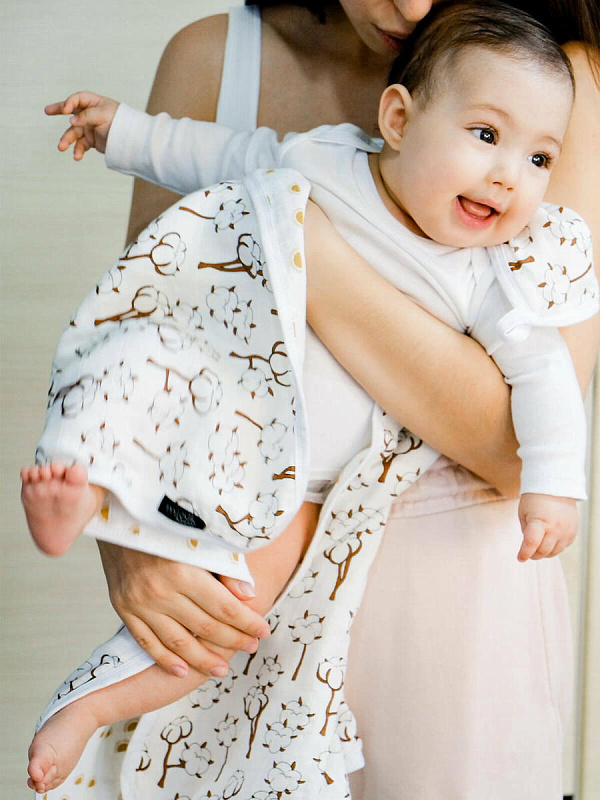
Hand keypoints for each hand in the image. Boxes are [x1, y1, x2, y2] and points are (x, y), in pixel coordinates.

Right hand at [45, 91, 119, 159]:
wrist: (131, 140)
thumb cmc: (120, 122)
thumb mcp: (103, 115)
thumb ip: (86, 116)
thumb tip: (71, 121)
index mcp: (94, 103)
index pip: (78, 99)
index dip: (69, 104)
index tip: (66, 111)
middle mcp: (90, 114)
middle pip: (71, 112)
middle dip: (59, 111)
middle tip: (46, 111)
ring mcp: (90, 128)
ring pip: (74, 132)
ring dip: (67, 140)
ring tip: (61, 147)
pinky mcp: (92, 141)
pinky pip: (81, 145)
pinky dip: (78, 151)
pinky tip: (77, 157)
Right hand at [97, 541, 269, 677]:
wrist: (118, 517)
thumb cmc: (166, 524)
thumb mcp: (200, 537)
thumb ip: (224, 567)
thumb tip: (249, 595)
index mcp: (184, 571)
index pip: (224, 608)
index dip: (247, 622)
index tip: (263, 630)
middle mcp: (161, 591)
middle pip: (205, 627)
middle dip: (233, 641)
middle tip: (251, 648)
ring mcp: (140, 603)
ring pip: (177, 643)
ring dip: (202, 660)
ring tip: (221, 670)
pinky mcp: (123, 608)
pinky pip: (146, 642)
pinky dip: (165, 660)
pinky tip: (182, 671)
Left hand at [517, 493, 577, 561]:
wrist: (555, 487)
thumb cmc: (535, 500)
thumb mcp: (523, 514)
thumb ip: (525, 532)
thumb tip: (529, 547)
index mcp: (539, 522)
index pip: (531, 545)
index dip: (524, 554)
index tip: (519, 558)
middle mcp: (555, 528)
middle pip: (543, 551)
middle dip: (533, 555)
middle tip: (528, 553)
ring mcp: (566, 531)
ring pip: (554, 552)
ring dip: (544, 553)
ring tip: (537, 547)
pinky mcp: (573, 532)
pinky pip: (563, 547)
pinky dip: (554, 548)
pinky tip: (549, 541)